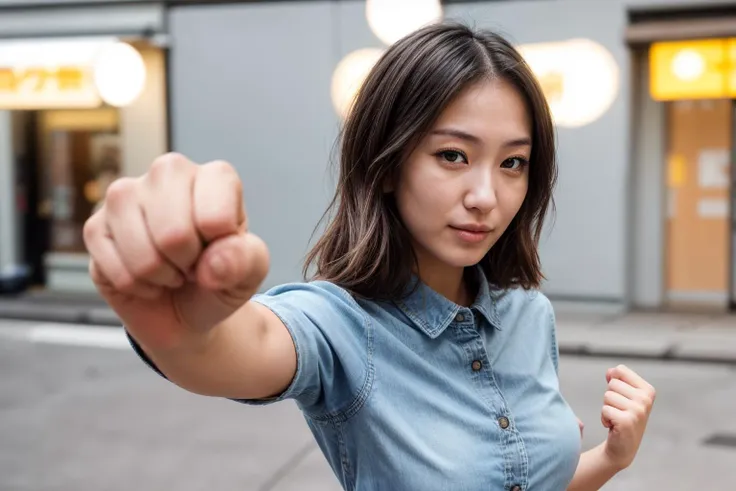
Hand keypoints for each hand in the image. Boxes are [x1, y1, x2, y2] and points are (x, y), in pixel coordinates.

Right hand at [83, 153, 269, 349]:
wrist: (188, 307)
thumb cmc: (221, 277)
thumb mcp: (249, 273)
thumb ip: (245, 261)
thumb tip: (213, 262)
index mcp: (215, 176)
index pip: (216, 218)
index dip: (220, 252)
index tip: (222, 253)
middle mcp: (169, 172)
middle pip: (174, 233)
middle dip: (187, 265)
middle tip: (194, 264)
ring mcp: (127, 195)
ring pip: (142, 253)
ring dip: (161, 276)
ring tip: (172, 270)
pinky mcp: (97, 224)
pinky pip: (114, 267)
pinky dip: (136, 286)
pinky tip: (147, 278)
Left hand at [600, 364, 655, 470]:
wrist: (624, 446)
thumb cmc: (622, 416)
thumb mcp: (623, 394)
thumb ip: (616, 378)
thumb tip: (610, 372)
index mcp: (648, 390)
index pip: (620, 370)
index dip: (614, 382)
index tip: (621, 397)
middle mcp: (646, 399)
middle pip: (612, 384)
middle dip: (610, 397)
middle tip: (619, 411)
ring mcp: (638, 411)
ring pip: (607, 396)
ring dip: (607, 408)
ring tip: (617, 418)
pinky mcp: (627, 421)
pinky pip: (605, 410)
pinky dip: (604, 418)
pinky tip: (614, 426)